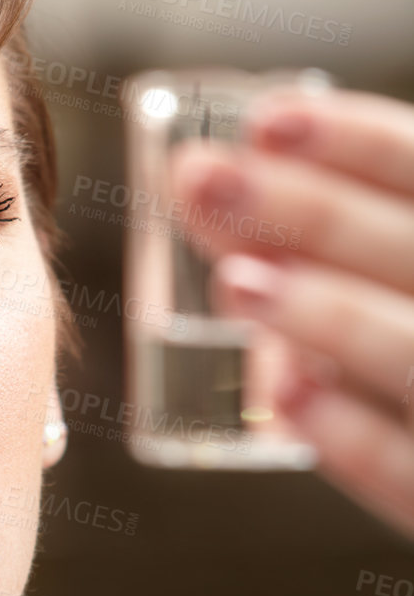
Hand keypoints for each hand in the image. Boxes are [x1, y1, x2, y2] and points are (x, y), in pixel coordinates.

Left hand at [170, 86, 413, 538]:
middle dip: (312, 211)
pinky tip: (283, 396)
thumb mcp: (397, 277)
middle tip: (202, 181)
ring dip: (331, 313)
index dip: (358, 142)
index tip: (265, 120)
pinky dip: (350, 436)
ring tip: (235, 282)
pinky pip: (413, 475)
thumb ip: (353, 247)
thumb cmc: (409, 349)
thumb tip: (217, 203)